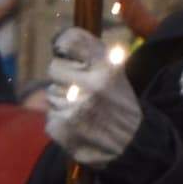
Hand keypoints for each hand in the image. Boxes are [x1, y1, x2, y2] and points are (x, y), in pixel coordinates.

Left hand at [36, 24, 148, 170]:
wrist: (132, 143)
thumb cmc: (118, 101)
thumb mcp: (115, 70)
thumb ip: (90, 53)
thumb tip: (57, 40)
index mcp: (107, 66)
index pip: (70, 40)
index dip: (63, 45)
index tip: (64, 51)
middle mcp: (92, 85)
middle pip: (54, 68)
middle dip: (64, 78)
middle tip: (83, 90)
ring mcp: (76, 108)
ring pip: (51, 93)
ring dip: (62, 101)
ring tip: (84, 110)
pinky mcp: (63, 128)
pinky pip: (50, 116)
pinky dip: (61, 122)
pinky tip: (79, 126)